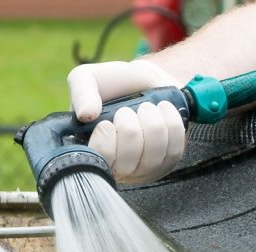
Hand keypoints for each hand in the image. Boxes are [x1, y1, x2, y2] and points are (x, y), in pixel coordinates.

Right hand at [67, 60, 185, 183]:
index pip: (99, 163)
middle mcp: (118, 167)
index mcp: (92, 152)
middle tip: (127, 110)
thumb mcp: (88, 78)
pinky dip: (170, 123)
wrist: (146, 81)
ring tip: (146, 107)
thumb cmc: (113, 84)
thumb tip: (85, 114)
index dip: (105, 142)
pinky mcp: (168, 162)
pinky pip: (174, 149)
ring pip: (153, 153)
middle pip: (128, 159)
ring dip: (151, 122)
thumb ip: (81, 92)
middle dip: (129, 127)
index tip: (107, 122)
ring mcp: (144, 168)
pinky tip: (163, 110)